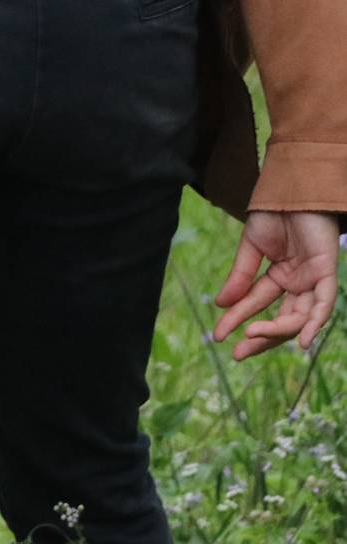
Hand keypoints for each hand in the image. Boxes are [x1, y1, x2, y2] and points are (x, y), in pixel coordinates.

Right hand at [213, 210, 340, 359]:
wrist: (292, 189)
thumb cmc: (275, 213)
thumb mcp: (251, 249)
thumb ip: (240, 277)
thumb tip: (221, 304)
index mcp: (281, 276)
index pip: (257, 305)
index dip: (237, 320)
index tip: (218, 336)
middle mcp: (299, 282)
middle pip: (283, 319)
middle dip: (260, 338)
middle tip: (237, 354)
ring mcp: (314, 278)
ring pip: (300, 316)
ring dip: (277, 331)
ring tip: (252, 336)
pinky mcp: (326, 271)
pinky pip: (324, 303)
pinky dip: (314, 323)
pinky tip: (300, 342)